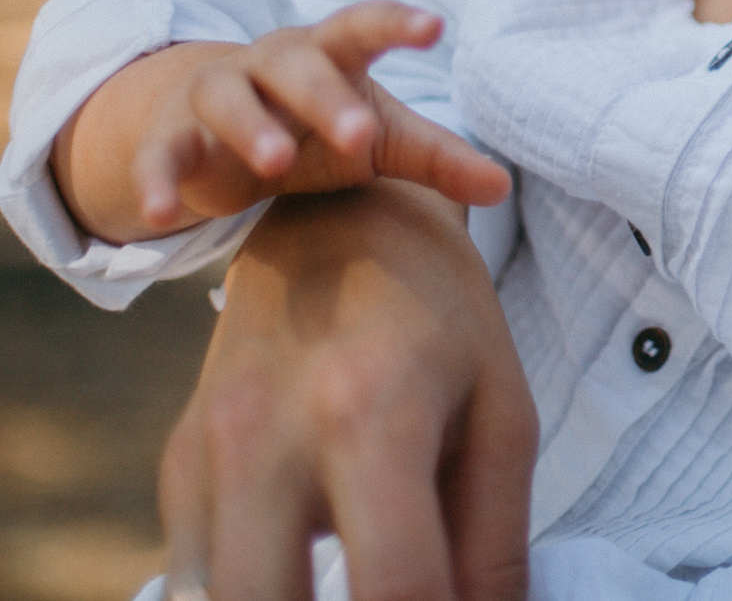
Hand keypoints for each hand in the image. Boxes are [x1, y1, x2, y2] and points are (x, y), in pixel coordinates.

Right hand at [56, 1, 511, 242]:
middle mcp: (272, 63)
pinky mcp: (172, 138)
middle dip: (327, 96)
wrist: (220, 133)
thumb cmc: (321, 125)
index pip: (365, 25)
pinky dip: (159, 179)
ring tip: (277, 163)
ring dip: (251, 128)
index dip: (398, 22)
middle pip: (298, 66)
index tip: (435, 26)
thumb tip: (504, 186)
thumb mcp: (380, 140)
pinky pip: (163, 154)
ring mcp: (217, 95)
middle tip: (361, 134)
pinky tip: (163, 212)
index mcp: (331, 52)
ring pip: (228, 98)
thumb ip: (437, 157)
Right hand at [160, 182, 535, 600]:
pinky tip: (305, 570)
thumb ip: (495, 540)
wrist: (339, 221)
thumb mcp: (501, 416)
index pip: (397, 587)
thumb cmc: (441, 320)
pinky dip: (251, 589)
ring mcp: (207, 454)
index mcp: (371, 415)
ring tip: (355, 585)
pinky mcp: (177, 466)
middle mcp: (267, 438)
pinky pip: (198, 577)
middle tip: (395, 598)